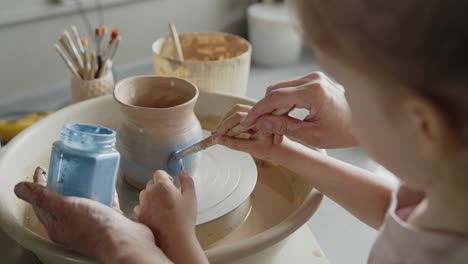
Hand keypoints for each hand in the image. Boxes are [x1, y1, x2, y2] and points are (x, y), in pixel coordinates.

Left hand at [14, 167, 169, 263]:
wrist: (126, 241)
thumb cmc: (96, 229)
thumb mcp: (65, 208)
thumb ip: (43, 198)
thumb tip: (20, 188)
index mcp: (58, 225)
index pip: (41, 203)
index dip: (39, 185)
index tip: (43, 170)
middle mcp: (73, 226)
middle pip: (62, 202)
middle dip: (61, 184)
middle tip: (64, 169)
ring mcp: (92, 223)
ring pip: (84, 201)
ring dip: (83, 186)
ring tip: (85, 172)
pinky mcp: (109, 220)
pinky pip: (103, 202)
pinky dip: (103, 191)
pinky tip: (106, 183)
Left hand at [135, 170, 207, 263]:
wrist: (174, 240)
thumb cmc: (184, 219)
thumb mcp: (191, 197)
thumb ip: (187, 182)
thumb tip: (183, 173)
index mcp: (162, 186)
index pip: (159, 173)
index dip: (166, 177)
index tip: (171, 184)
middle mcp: (149, 193)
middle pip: (151, 183)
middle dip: (158, 187)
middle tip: (168, 197)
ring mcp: (142, 204)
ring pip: (144, 195)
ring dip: (151, 197)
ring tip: (161, 206)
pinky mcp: (139, 216)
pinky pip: (139, 207)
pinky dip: (145, 208)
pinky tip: (155, 215)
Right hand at [215, 104, 286, 160]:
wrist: (282, 148)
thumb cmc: (272, 149)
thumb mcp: (253, 149)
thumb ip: (236, 144)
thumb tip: (219, 140)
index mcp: (264, 117)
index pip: (241, 116)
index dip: (227, 124)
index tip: (218, 135)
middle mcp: (262, 110)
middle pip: (237, 110)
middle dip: (225, 122)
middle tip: (216, 134)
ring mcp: (258, 110)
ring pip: (238, 110)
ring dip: (227, 120)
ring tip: (219, 132)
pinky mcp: (255, 112)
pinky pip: (241, 112)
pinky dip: (231, 121)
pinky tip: (226, 130)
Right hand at [240, 72, 356, 147]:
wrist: (367, 123)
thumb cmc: (345, 131)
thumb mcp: (312, 135)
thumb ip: (284, 127)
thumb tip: (261, 122)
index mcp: (313, 92)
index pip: (274, 97)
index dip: (257, 111)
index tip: (246, 122)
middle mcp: (313, 79)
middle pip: (275, 91)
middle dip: (265, 110)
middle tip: (262, 130)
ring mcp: (314, 77)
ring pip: (281, 89)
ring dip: (274, 108)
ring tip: (275, 129)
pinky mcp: (315, 80)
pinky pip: (291, 89)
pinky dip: (284, 103)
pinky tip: (284, 119)